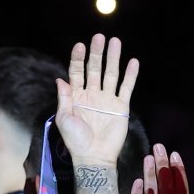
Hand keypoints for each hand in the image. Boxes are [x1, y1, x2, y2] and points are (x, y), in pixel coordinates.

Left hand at [56, 34, 138, 165]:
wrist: (93, 157)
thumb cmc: (75, 140)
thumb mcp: (64, 118)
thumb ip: (64, 98)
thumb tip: (60, 79)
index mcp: (76, 96)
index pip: (77, 72)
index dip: (78, 59)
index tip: (80, 45)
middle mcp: (92, 95)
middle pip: (94, 69)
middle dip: (97, 53)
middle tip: (99, 37)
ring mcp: (107, 100)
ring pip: (111, 74)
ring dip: (113, 58)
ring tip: (115, 42)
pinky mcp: (120, 107)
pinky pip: (126, 88)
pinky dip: (130, 75)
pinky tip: (133, 62)